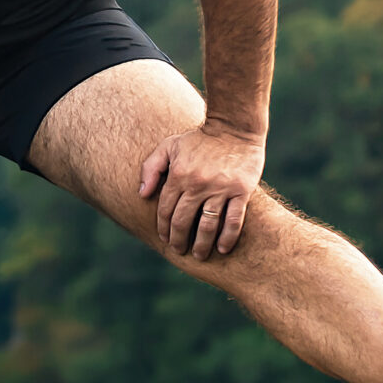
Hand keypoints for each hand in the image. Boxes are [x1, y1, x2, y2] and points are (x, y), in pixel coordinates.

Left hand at [139, 120, 265, 257]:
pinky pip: (233, 220)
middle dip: (178, 240)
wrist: (234, 127)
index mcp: (179, 176)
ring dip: (201, 244)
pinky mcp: (241, 191)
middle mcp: (197, 185)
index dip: (163, 227)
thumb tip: (142, 194)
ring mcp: (221, 189)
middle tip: (179, 250)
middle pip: (183, 221)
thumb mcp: (169, 145)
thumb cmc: (199, 139)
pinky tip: (222, 248)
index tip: (165, 238)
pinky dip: (227, 237)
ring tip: (199, 255)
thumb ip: (151, 168)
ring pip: (208, 225)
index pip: (166, 210)